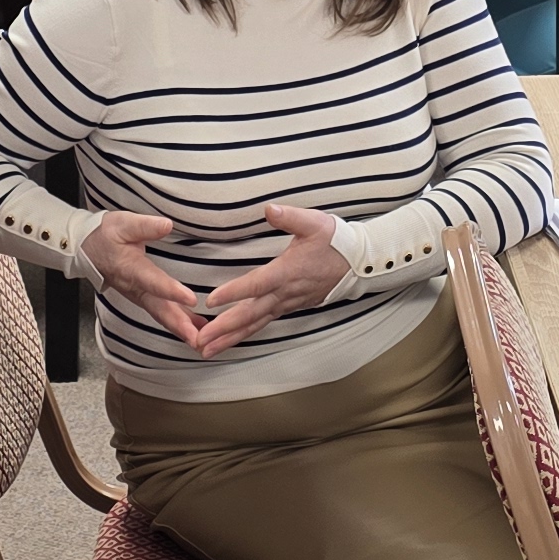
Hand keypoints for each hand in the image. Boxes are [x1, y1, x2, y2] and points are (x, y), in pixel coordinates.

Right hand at [83, 212, 209, 351]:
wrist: (87, 250)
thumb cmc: (106, 236)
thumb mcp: (122, 224)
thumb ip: (144, 226)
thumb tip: (167, 225)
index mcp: (131, 269)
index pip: (153, 281)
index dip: (171, 291)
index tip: (191, 299)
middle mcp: (136, 288)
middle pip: (159, 309)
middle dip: (179, 325)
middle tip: (198, 340)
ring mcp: (140, 296)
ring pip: (162, 315)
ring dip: (181, 329)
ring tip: (203, 341)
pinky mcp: (144, 298)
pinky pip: (163, 314)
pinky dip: (179, 324)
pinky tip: (197, 330)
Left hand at [196, 204, 349, 353]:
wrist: (358, 263)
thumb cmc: (335, 241)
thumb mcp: (314, 223)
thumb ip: (290, 217)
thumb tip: (269, 209)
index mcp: (287, 272)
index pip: (256, 284)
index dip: (234, 292)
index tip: (211, 300)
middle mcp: (284, 292)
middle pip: (250, 314)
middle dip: (224, 328)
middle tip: (200, 340)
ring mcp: (287, 303)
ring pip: (254, 324)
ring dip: (229, 338)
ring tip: (206, 350)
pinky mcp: (288, 307)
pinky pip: (262, 323)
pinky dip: (244, 333)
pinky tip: (228, 339)